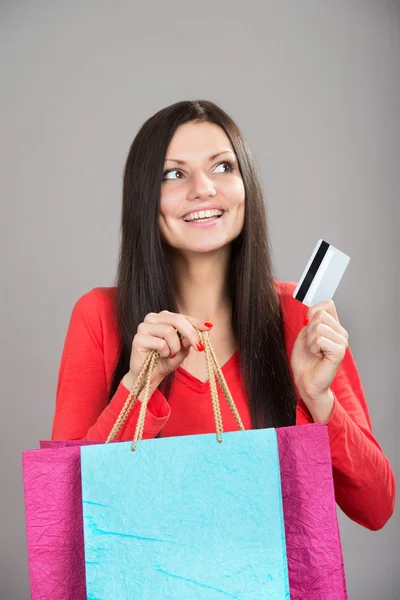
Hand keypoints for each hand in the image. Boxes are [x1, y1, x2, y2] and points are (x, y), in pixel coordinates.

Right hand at [122, 311, 211, 391]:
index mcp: (163, 317)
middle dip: (190, 334)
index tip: (209, 327)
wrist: (149, 377)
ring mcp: (143, 327)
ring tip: (170, 355)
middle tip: (199, 347)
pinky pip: (160, 343)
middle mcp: (152, 318)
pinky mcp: (138, 338)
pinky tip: (160, 356)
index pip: (181, 316)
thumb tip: (204, 330)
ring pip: (169, 331)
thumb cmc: (165, 361)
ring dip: (175, 347)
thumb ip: (190, 339)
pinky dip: (165, 352)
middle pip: (176, 320)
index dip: (196, 323)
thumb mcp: (182, 349)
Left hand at [290, 299, 348, 422]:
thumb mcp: (305, 334)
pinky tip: (318, 356)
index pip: (327, 304)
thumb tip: (314, 311)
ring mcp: (342, 342)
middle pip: (320, 315)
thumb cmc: (305, 359)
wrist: (305, 380)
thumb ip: (311, 320)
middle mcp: (341, 333)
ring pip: (318, 327)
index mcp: (334, 326)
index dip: (313, 312)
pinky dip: (313, 348)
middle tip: (312, 345)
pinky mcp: (339, 351)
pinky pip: (320, 339)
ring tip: (315, 351)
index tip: (308, 327)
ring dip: (310, 341)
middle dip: (308, 330)